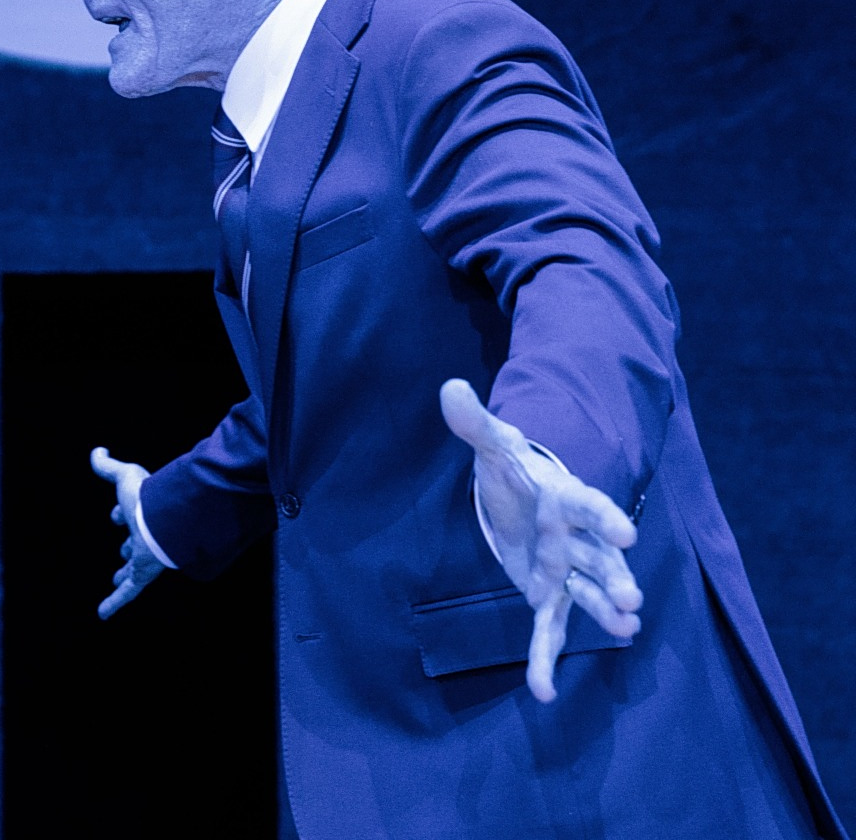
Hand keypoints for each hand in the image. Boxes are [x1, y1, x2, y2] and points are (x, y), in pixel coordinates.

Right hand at [91, 447, 165, 617]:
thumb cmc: (148, 497)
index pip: (129, 515)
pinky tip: (102, 615)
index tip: (115, 516)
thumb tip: (97, 450)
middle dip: (128, 549)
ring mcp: (146, 556)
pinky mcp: (143, 574)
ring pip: (133, 568)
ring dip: (125, 575)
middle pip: (135, 544)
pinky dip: (114, 603)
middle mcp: (146, 536)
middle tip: (123, 554)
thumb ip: (109, 466)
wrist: (168, 520)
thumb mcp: (124, 478)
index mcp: (142, 513)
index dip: (120, 514)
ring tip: (117, 581)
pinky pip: (128, 592)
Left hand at [440, 379, 642, 701]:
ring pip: (588, 594)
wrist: (523, 495)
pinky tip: (543, 692)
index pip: (589, 506)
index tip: (626, 531)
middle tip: (632, 600)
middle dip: (614, 578)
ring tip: (625, 631)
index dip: (605, 517)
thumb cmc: (515, 470)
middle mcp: (574, 539)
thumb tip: (448, 387)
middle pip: (599, 560)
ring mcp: (566, 570)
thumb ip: (474, 423)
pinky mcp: (548, 594)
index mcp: (564, 499)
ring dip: (604, 612)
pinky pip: (549, 629)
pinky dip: (545, 659)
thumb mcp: (493, 446)